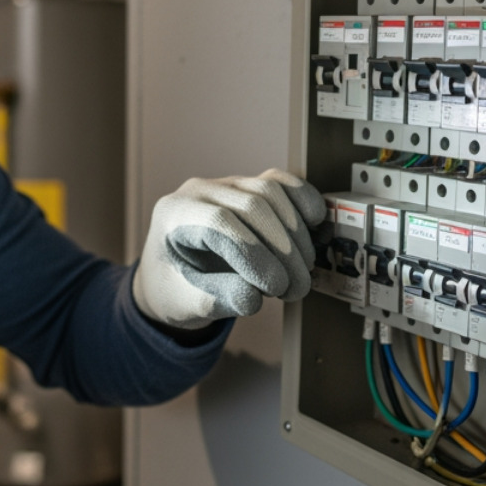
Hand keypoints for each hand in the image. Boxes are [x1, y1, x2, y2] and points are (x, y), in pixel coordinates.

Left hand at [132, 168, 326, 329]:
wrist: (172, 275)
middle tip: (295, 290)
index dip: (253, 254)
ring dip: (295, 234)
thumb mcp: (186, 303)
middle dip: (282, 251)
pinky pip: (281, 182)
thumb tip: (253, 297)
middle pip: (251, 205)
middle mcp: (197, 191)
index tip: (275, 287)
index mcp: (174, 214)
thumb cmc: (175, 288)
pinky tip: (313, 228)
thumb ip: (217, 299)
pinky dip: (302, 200)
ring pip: (270, 190)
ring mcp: (224, 184)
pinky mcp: (248, 185)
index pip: (219, 222)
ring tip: (300, 274)